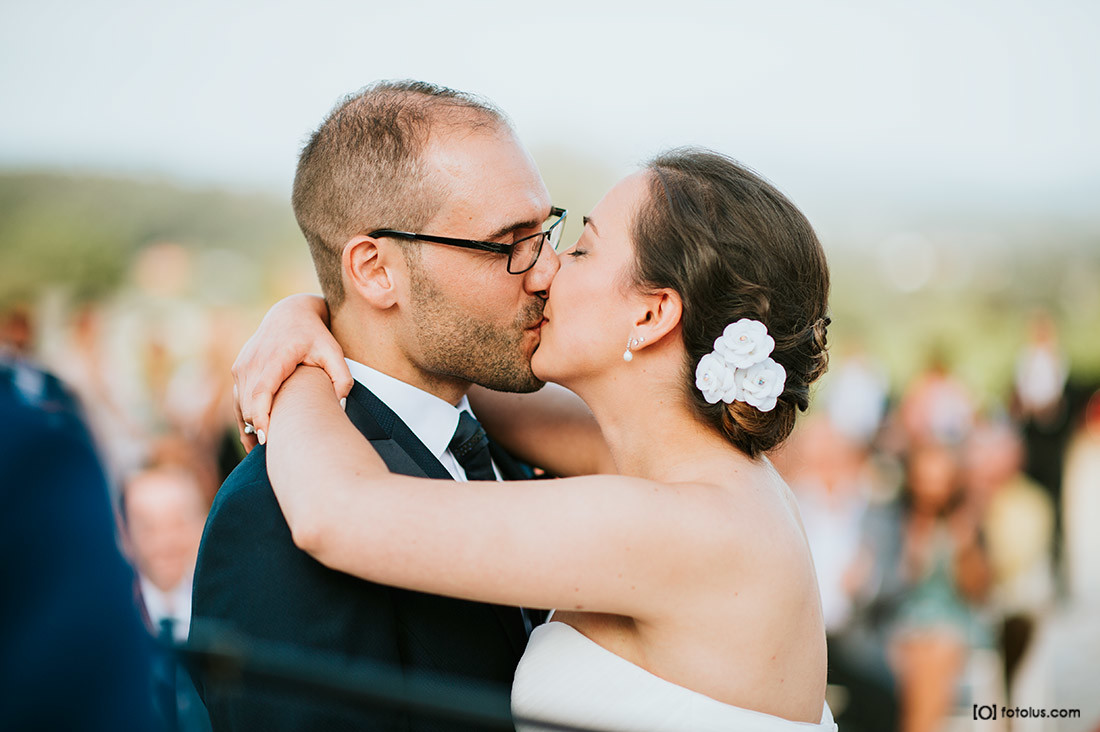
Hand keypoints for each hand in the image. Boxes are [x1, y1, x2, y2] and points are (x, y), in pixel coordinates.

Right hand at [232, 294, 352, 450]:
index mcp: (274, 358)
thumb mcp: (334, 352)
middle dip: (258, 430)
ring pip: (240, 405)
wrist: (290, 314)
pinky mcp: (238, 371)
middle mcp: (252, 362)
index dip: (261, 419)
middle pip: (248, 405)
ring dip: (250, 428)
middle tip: (272, 457)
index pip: (260, 393)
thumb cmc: (315, 335)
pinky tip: (256, 440)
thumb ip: (342, 377)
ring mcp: (241, 366)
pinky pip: (237, 401)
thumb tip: (341, 405)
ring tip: (266, 453)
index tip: (268, 441)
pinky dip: (246, 420)